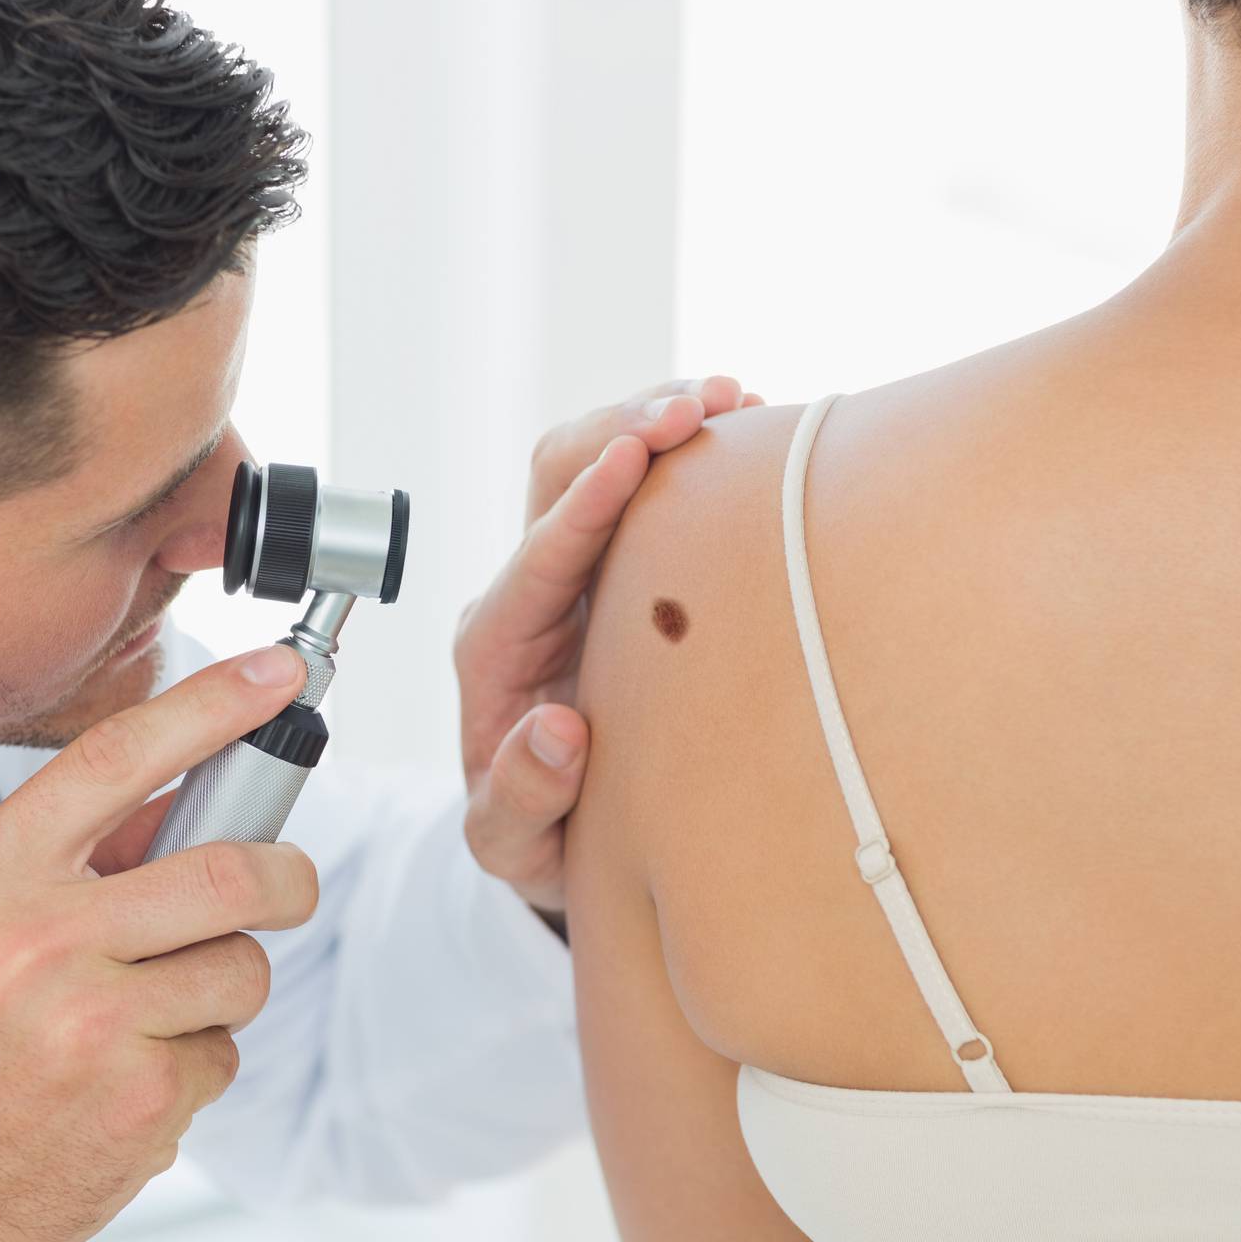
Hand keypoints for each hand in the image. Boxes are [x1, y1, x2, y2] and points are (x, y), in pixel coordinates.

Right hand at [0, 645, 316, 1241]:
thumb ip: (66, 856)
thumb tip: (181, 800)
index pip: (119, 756)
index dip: (213, 706)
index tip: (278, 676)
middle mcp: (42, 938)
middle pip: (230, 872)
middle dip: (282, 879)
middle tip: (283, 887)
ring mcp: (94, 1021)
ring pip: (241, 970)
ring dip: (222, 992)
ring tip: (148, 1021)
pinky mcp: (139, 1100)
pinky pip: (224, 1054)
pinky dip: (194, 1067)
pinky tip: (124, 1086)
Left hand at [456, 376, 759, 912]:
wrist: (555, 833)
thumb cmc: (532, 837)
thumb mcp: (512, 843)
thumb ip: (521, 798)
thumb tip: (556, 732)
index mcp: (495, 649)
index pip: (536, 560)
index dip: (586, 504)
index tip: (631, 455)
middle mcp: (526, 595)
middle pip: (556, 477)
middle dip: (623, 428)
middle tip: (700, 407)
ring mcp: (570, 575)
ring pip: (595, 462)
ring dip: (656, 419)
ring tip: (733, 398)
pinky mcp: (614, 569)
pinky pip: (645, 488)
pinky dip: (688, 451)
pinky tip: (745, 431)